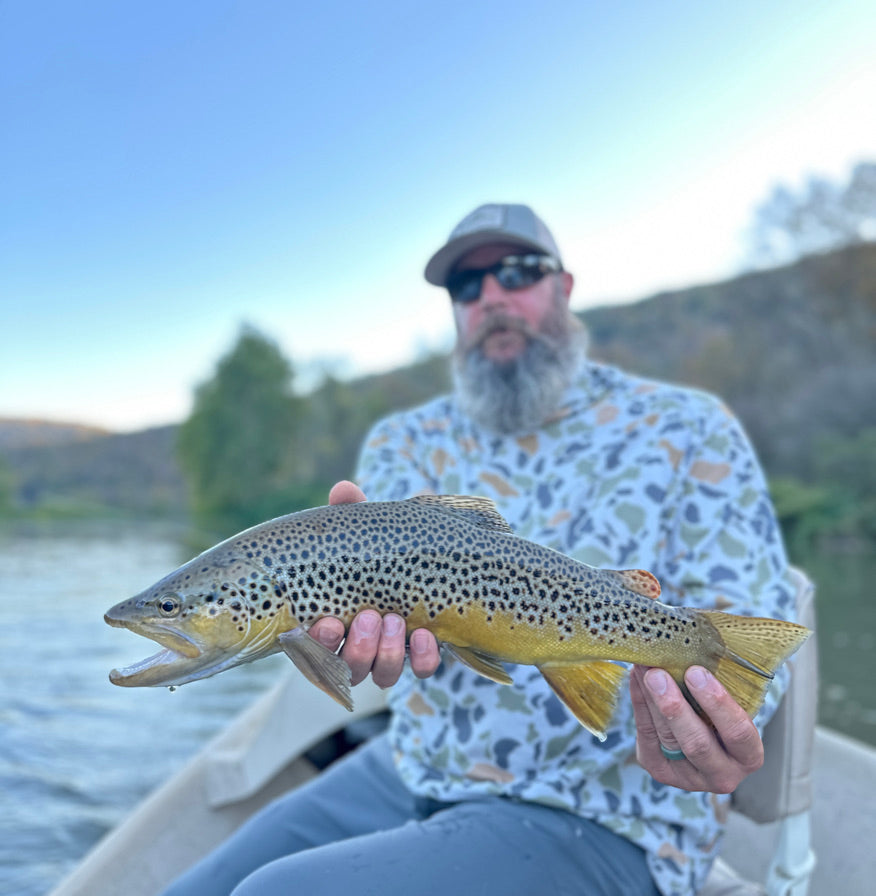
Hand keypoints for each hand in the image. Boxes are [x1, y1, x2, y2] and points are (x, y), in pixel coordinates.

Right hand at [307, 481, 441, 687]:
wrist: (431, 565)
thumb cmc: (378, 552)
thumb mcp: (363, 534)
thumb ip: (351, 515)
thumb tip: (344, 489)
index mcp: (332, 620)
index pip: (313, 646)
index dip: (317, 642)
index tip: (326, 622)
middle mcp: (357, 646)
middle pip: (347, 667)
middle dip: (356, 646)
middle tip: (368, 616)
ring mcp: (390, 654)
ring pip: (381, 674)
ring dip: (387, 651)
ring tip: (395, 620)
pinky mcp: (423, 656)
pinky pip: (422, 669)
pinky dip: (424, 657)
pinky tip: (428, 635)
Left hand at [629, 664, 763, 792]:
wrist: (702, 741)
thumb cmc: (720, 715)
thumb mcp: (729, 704)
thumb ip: (714, 686)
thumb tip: (686, 648)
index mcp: (748, 755)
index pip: (738, 733)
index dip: (717, 703)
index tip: (696, 672)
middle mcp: (722, 774)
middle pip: (696, 743)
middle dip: (674, 707)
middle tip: (657, 674)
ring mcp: (689, 778)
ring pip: (667, 739)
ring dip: (651, 700)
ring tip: (643, 669)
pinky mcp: (660, 770)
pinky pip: (646, 735)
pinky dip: (640, 704)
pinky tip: (636, 679)